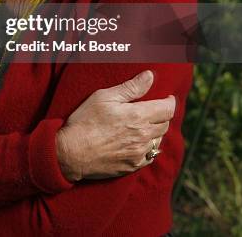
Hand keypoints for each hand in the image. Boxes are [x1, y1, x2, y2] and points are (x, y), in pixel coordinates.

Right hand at [56, 70, 174, 180]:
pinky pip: (150, 156)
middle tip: (155, 108)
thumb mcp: (105, 97)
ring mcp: (139, 153)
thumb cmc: (85, 121)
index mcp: (138, 116)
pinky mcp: (133, 166)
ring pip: (158, 140)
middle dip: (163, 114)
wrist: (71, 153)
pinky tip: (140, 141)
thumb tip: (150, 76)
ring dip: (156, 131)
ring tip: (146, 124)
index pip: (167, 109)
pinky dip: (149, 147)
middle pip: (165, 124)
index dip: (170, 101)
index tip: (167, 97)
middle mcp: (143, 136)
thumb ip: (131, 87)